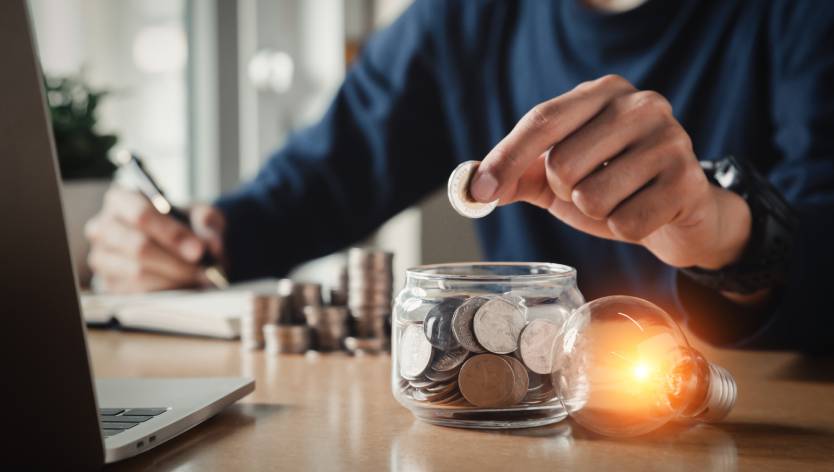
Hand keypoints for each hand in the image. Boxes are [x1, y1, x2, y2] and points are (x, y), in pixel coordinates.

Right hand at [85, 186, 225, 292]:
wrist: (176, 244)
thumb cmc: (183, 224)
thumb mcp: (200, 213)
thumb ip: (207, 222)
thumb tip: (211, 245)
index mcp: (121, 200)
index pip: (141, 215)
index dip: (172, 234)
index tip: (198, 250)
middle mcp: (104, 228)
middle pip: (138, 247)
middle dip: (176, 261)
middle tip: (204, 270)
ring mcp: (102, 258)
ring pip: (138, 273)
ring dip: (174, 279)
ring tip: (199, 279)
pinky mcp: (108, 284)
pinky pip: (137, 294)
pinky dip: (166, 292)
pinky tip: (184, 287)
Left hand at [470, 75, 750, 269]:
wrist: (679, 212)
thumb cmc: (612, 185)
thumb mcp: (560, 176)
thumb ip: (518, 175)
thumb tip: (474, 187)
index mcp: (603, 92)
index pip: (541, 120)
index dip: (506, 158)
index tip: (479, 191)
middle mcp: (640, 105)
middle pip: (561, 164)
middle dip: (564, 191)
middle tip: (591, 188)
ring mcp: (670, 139)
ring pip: (591, 198)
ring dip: (596, 213)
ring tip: (621, 200)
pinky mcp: (688, 181)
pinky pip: (624, 223)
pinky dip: (625, 229)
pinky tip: (645, 213)